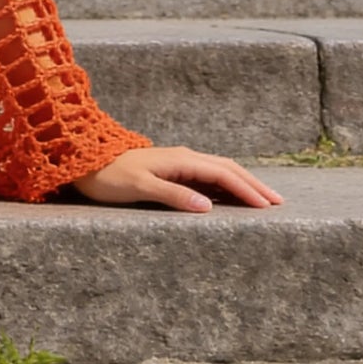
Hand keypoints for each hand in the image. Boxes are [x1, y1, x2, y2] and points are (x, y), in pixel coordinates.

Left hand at [72, 145, 283, 213]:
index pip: (223, 174)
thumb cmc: (108, 176)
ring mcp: (178, 162)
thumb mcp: (139, 187)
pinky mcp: (171, 169)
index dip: (247, 189)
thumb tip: (208, 207)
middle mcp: (183, 157)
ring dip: (243, 182)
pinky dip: (226, 184)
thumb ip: (173, 195)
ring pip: (219, 170)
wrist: (83, 161)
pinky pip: (207, 175)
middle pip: (227, 168)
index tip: (269, 206)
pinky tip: (232, 196)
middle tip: (279, 202)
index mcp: (180, 159)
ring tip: (264, 199)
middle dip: (254, 184)